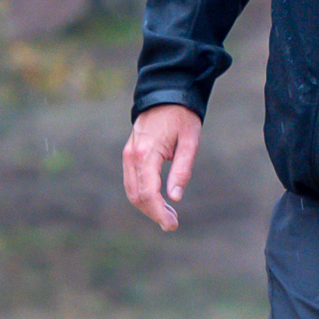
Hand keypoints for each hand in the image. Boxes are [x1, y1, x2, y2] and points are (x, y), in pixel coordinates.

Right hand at [122, 104, 201, 231]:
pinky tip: (160, 200)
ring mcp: (128, 155)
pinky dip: (143, 195)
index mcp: (147, 153)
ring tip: (168, 214)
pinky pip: (132, 181)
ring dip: (148, 206)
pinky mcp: (130, 154)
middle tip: (172, 223)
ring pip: (132, 190)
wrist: (165, 93)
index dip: (158, 212)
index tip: (171, 225)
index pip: (148, 193)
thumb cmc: (182, 116)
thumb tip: (175, 198)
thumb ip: (182, 170)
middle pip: (136, 196)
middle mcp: (132, 156)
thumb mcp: (190, 142)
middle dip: (153, 213)